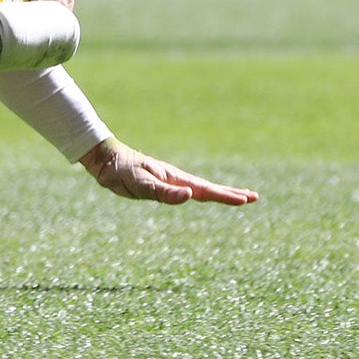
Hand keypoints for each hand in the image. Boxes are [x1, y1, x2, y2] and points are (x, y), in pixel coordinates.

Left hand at [79, 138, 258, 205]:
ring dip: (219, 193)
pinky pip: (186, 191)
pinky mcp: (160, 185)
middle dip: (230, 193)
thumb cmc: (121, 171)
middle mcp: (175, 179)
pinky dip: (200, 193)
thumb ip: (163, 192)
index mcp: (174, 178)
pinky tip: (200, 195)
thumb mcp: (140, 183)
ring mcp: (169, 181)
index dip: (226, 196)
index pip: (206, 190)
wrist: (104, 160)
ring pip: (199, 189)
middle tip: (254, 197)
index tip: (247, 199)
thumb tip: (189, 196)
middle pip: (208, 188)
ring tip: (237, 196)